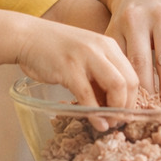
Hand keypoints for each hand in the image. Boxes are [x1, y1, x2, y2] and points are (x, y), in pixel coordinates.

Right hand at [15, 20, 138, 113]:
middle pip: (129, 81)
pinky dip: (95, 113)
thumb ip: (99, 77)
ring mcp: (86, 57)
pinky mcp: (69, 68)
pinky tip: (96, 123)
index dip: (133, 99)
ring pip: (116, 86)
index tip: (125, 114)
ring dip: (116, 111)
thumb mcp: (85, 58)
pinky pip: (88, 95)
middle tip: (119, 121)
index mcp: (109, 45)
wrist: (27, 36)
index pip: (133, 74)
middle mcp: (102, 48)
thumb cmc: (55, 50)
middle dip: (128, 107)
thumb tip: (112, 107)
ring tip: (109, 124)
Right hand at [98, 0, 160, 105]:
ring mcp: (119, 24)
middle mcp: (139, 18)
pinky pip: (110, 61)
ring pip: (122, 65)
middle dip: (149, 94)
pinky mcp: (106, 31)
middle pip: (141, 65)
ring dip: (130, 90)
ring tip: (141, 109)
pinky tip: (125, 95)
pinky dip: (117, 79)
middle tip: (155, 114)